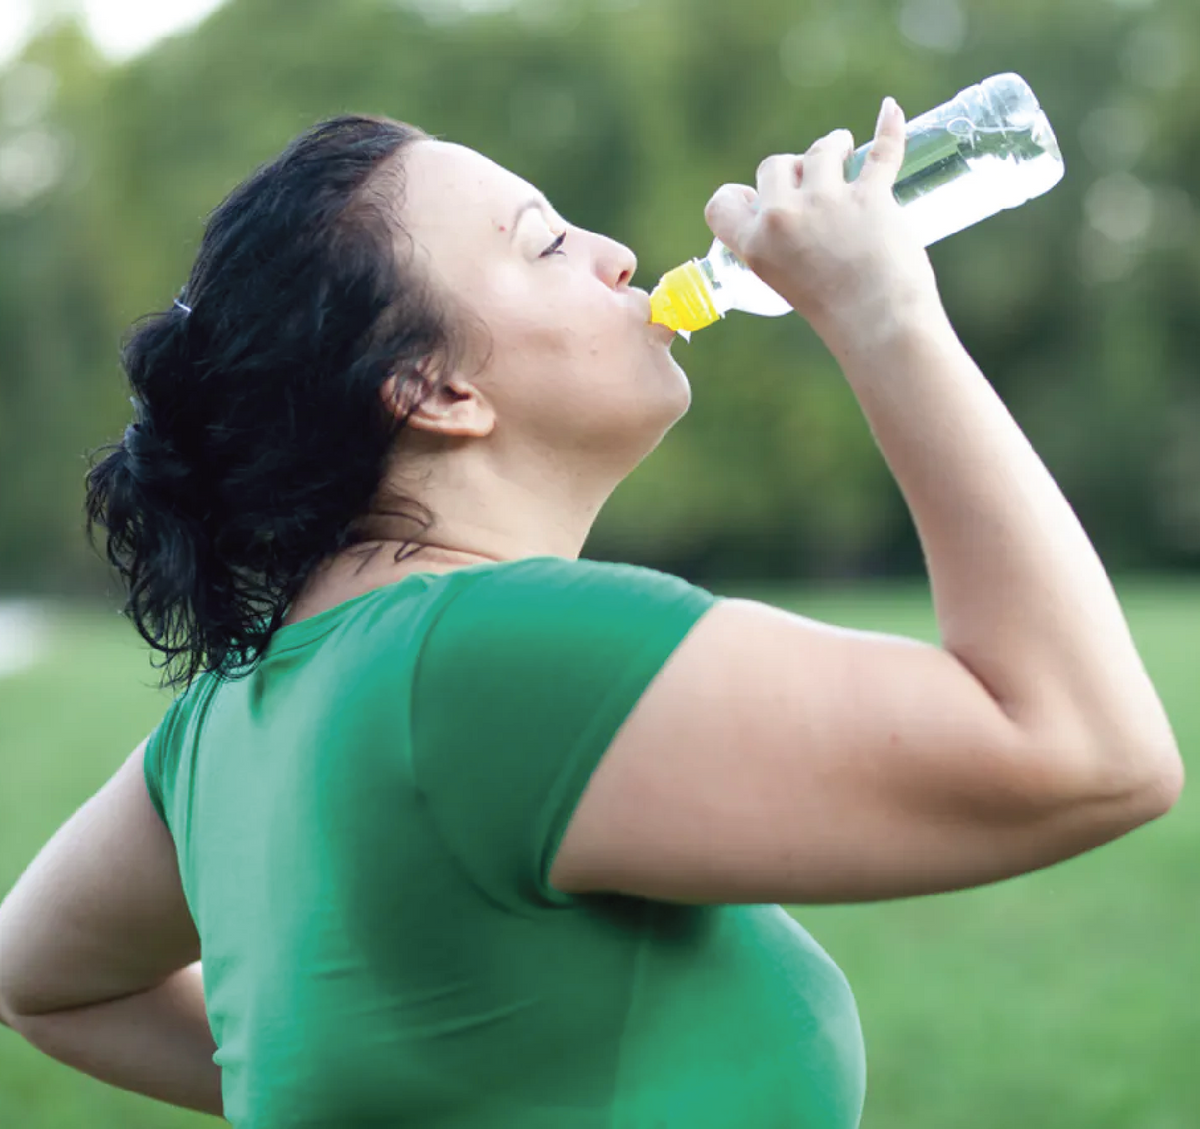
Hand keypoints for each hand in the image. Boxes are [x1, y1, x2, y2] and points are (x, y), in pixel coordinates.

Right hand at [704, 97, 941, 350]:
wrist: (879, 328)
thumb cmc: (836, 313)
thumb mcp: (786, 282)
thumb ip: (781, 246)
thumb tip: (801, 209)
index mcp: (755, 246)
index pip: (722, 204)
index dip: (739, 196)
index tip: (759, 197)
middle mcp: (783, 218)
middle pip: (774, 166)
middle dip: (793, 168)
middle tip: (814, 183)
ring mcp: (827, 203)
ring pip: (823, 149)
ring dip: (834, 145)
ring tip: (848, 151)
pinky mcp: (870, 196)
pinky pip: (882, 149)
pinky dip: (890, 126)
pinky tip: (890, 110)